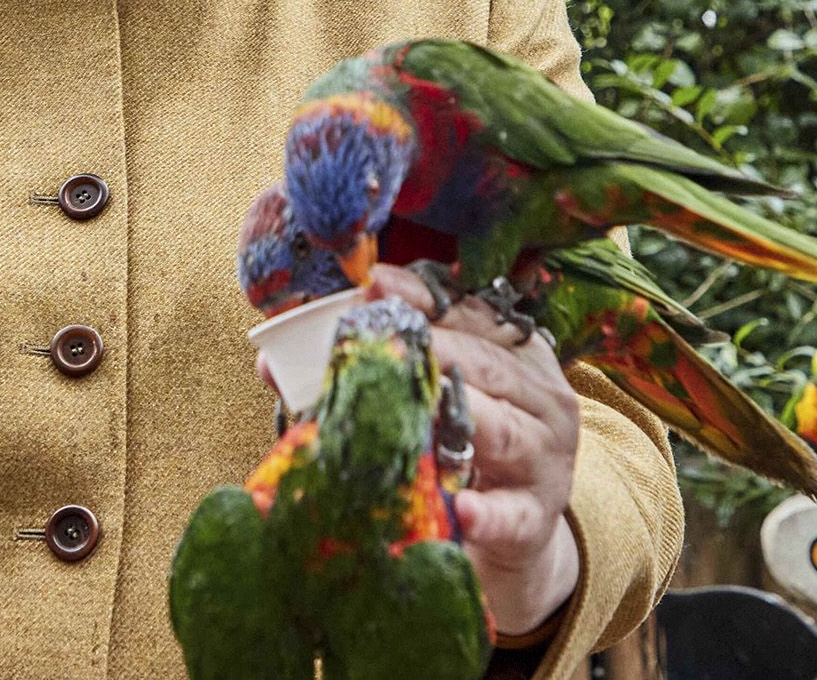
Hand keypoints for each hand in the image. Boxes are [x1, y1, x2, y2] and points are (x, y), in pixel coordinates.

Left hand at [367, 265, 580, 636]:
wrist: (514, 534)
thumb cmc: (462, 449)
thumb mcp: (429, 401)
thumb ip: (372, 371)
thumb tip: (272, 360)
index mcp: (516, 356)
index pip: (472, 314)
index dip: (423, 298)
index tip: (374, 283)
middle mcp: (540, 398)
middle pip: (487, 365)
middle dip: (436, 347)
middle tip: (387, 342)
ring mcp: (544, 460)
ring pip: (505, 429)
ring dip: (464, 415)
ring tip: (423, 405)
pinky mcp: (534, 519)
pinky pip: (512, 515)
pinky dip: (487, 513)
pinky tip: (462, 509)